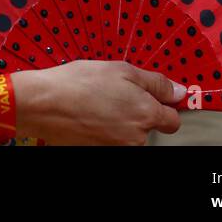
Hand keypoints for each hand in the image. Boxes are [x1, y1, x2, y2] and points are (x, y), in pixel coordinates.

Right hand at [13, 60, 184, 144]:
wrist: (43, 103)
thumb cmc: (78, 82)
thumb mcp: (120, 70)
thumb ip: (155, 82)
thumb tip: (178, 91)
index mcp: (146, 113)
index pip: (172, 120)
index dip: (162, 105)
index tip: (150, 97)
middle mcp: (136, 137)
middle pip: (147, 127)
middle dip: (135, 112)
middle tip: (112, 94)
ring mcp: (118, 148)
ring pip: (128, 134)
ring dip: (118, 122)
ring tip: (96, 104)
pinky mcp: (101, 152)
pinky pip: (110, 140)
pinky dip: (103, 130)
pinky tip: (88, 116)